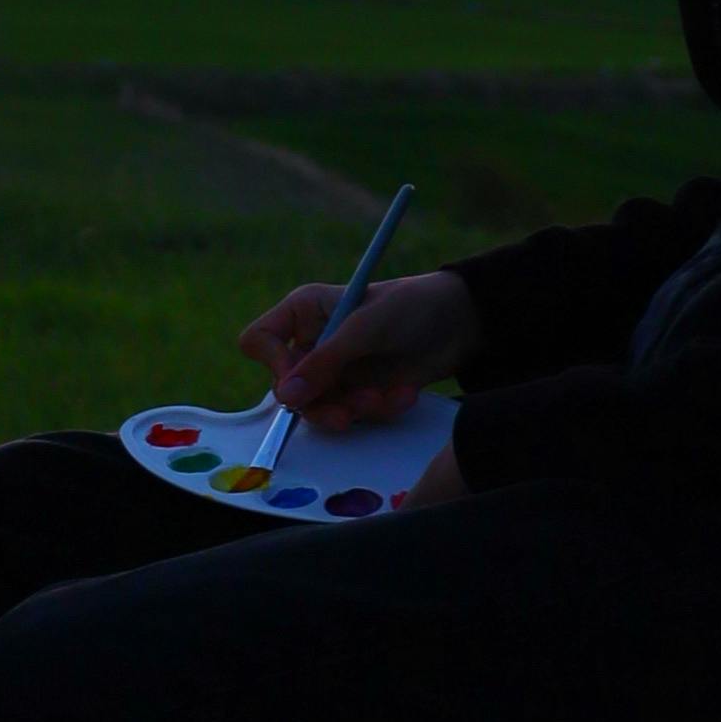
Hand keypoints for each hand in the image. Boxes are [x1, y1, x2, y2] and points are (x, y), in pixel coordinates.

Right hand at [239, 260, 478, 431]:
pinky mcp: (358, 391)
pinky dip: (378, 409)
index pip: (259, 341)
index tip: (301, 382)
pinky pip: (352, 414)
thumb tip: (286, 397)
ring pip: (320, 408)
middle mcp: (313, 342)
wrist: (461, 322)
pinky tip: (404, 394)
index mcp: (304, 312)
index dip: (273, 365)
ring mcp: (335, 369)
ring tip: (387, 396)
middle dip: (324, 402)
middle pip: (288, 388)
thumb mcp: (366, 328)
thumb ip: (324, 362)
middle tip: (352, 411)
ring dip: (356, 409)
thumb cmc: (410, 306)